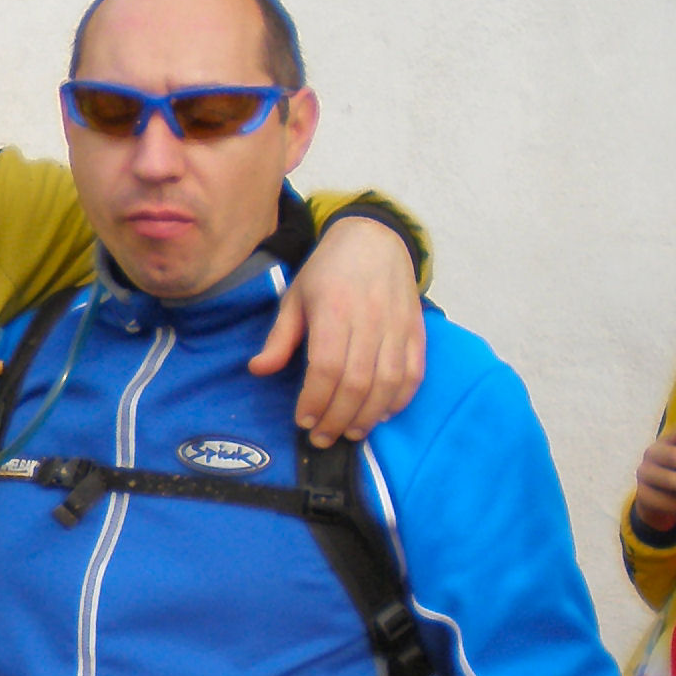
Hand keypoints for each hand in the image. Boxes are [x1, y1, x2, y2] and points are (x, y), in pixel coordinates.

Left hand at [252, 215, 425, 445]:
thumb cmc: (328, 271)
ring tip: (350, 433)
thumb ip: (280, 337)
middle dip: (338, 418)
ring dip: (368, 416)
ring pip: (388, 383)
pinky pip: (414, 373)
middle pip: (357, 382)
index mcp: (334, 310)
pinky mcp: (416, 331)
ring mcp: (397, 326)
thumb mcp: (295, 297)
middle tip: (322, 437)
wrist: (375, 238)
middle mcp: (369, 319)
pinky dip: (399, 400)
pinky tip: (380, 415)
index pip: (326, 368)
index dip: (315, 400)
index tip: (302, 420)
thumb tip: (258, 371)